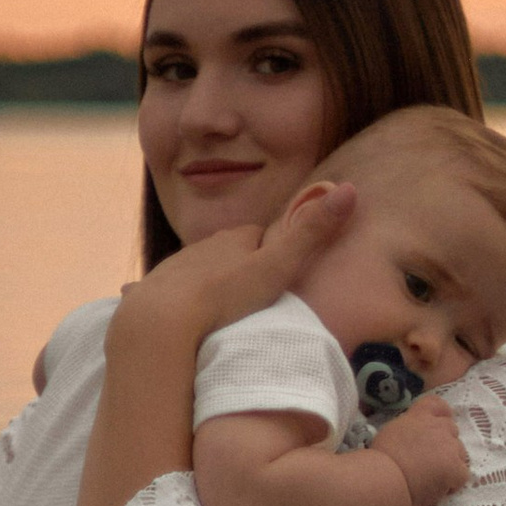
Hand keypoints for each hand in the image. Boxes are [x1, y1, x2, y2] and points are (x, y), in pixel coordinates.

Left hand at [110, 183, 356, 351]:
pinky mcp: (156, 289)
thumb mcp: (278, 267)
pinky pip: (169, 289)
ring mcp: (178, 266)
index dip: (271, 250)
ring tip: (222, 309)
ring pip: (200, 269)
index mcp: (235, 238)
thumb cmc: (226, 294)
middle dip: (240, 264)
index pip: (259, 236)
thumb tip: (350, 188)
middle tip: (254, 294)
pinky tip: (182, 313)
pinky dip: (175, 297)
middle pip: (228, 251)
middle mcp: (204, 245)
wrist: (164, 316)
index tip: (281, 271)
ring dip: (211, 283)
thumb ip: (311, 234)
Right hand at [371, 393, 470, 505]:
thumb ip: (410, 428)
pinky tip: (437, 488)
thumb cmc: (381, 458)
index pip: (438, 405)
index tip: (438, 426)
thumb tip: (416, 435)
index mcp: (420, 415)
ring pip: (460, 453)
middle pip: (452, 431)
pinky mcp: (456, 468)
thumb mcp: (392, 431)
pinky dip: (453, 483)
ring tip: (433, 477)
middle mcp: (438, 427)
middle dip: (445, 444)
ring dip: (451, 463)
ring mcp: (449, 447)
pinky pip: (462, 475)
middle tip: (430, 460)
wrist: (386, 478)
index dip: (442, 415)